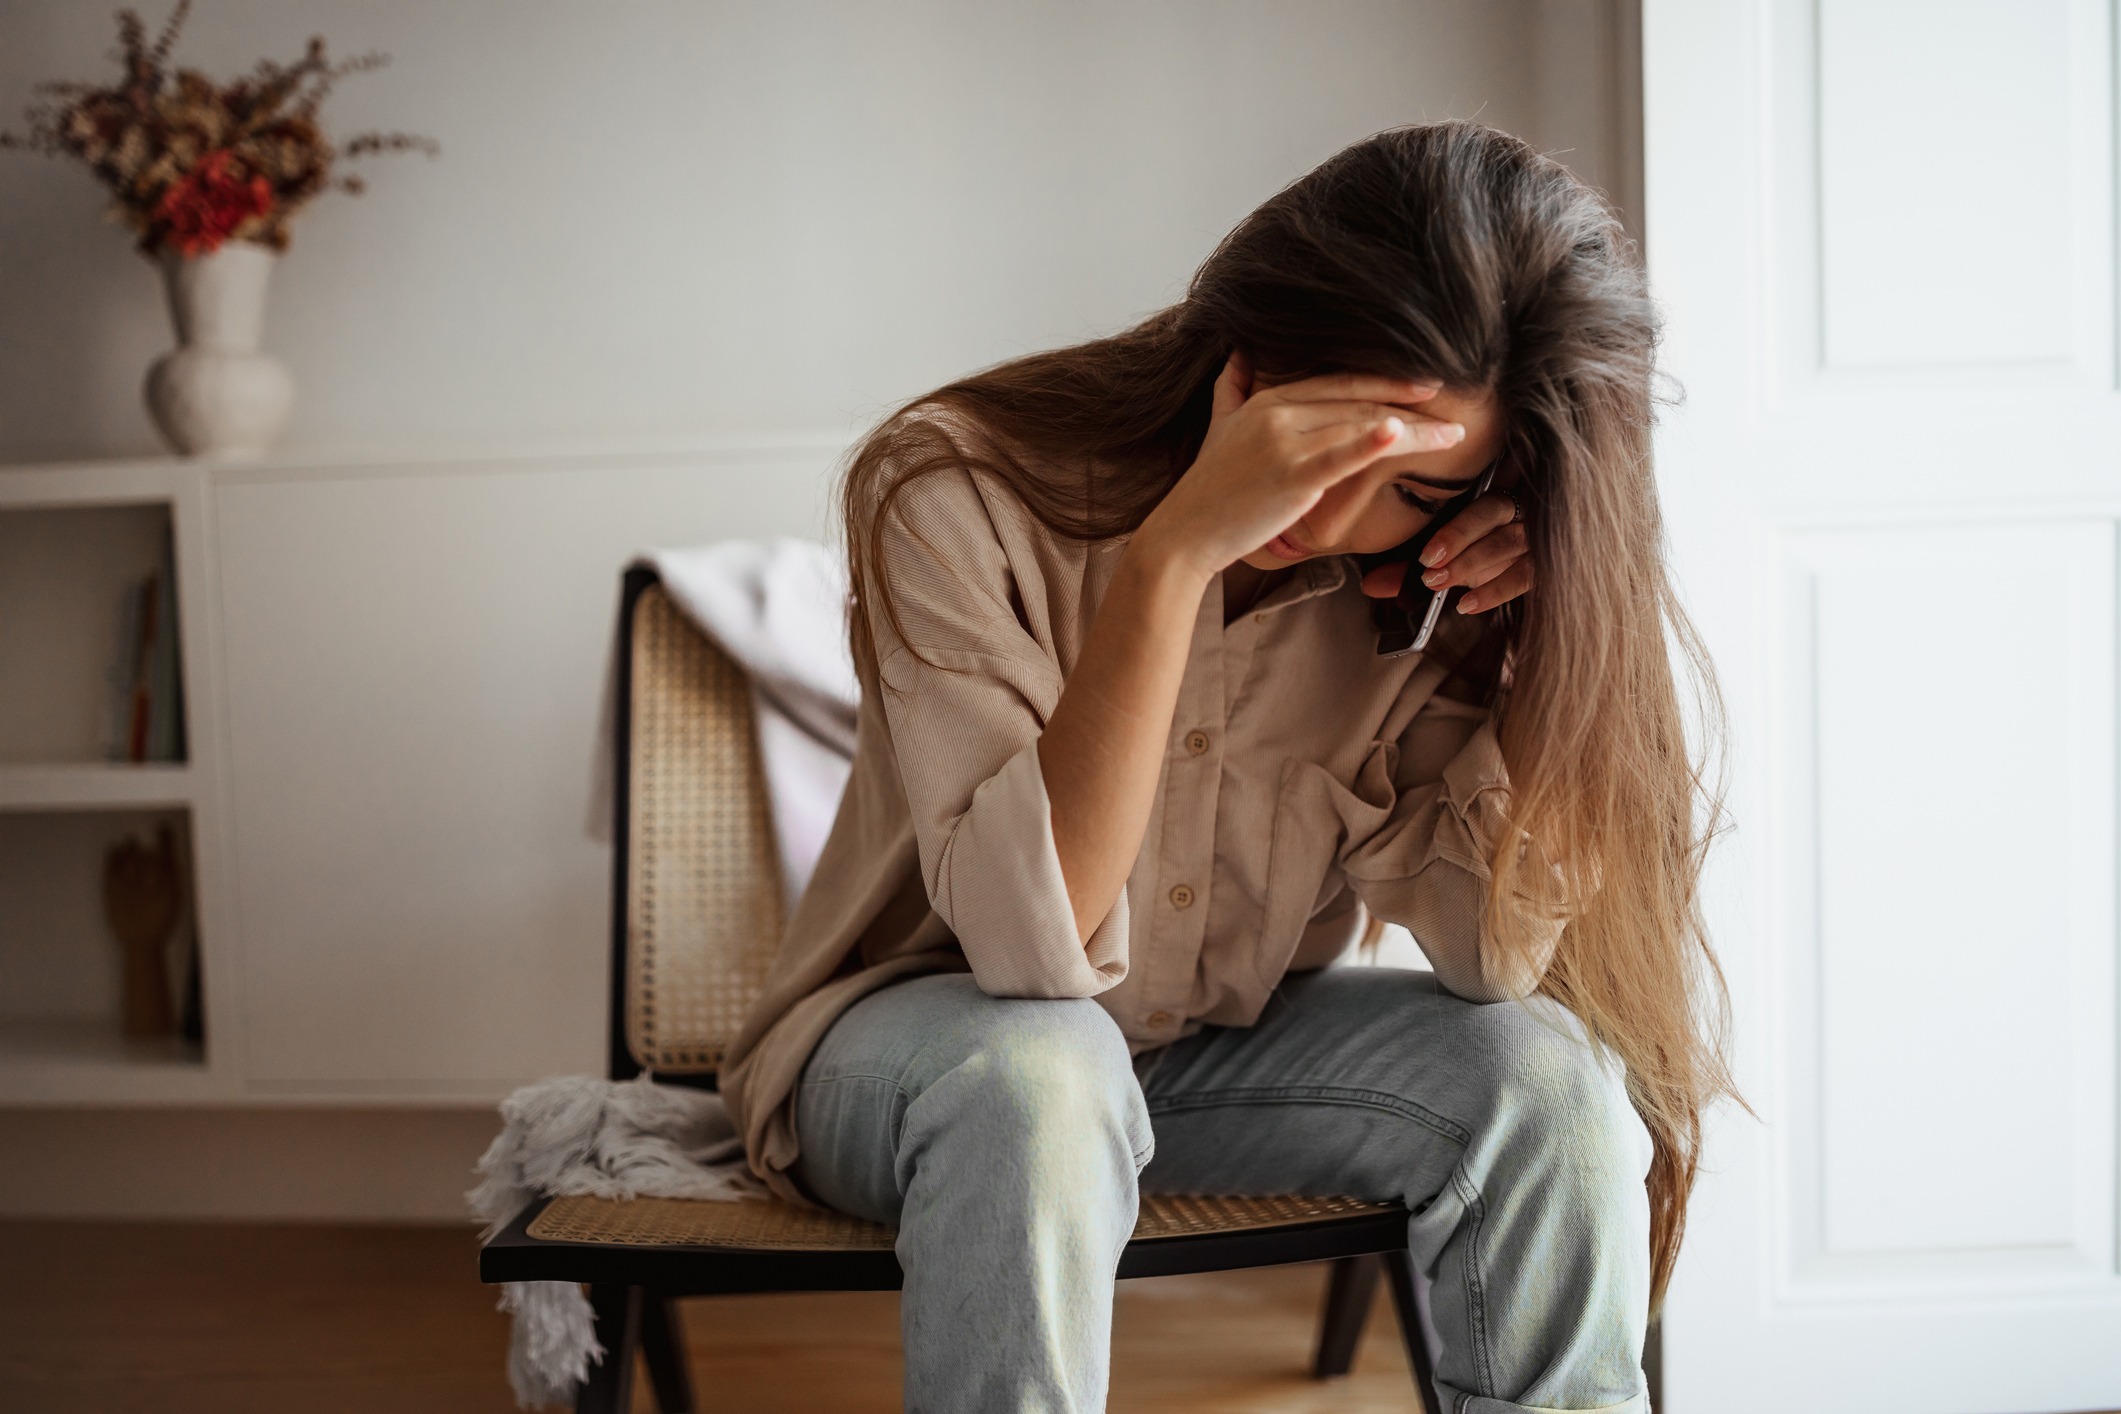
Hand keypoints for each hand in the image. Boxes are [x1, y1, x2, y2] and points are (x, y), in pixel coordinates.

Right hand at [1136, 352, 1466, 582]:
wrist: (1183, 534)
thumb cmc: (1208, 489)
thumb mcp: (1218, 426)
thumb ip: (1232, 387)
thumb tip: (1239, 352)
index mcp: (1270, 399)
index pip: (1340, 383)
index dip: (1386, 381)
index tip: (1424, 385)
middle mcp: (1279, 411)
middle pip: (1359, 401)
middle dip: (1411, 404)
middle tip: (1453, 407)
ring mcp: (1285, 442)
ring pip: (1362, 426)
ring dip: (1414, 430)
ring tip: (1453, 435)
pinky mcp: (1291, 475)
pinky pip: (1340, 454)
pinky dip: (1372, 440)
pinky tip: (1400, 429)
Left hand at [1357, 488, 1531, 614]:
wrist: (1524, 563)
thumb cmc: (1477, 551)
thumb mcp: (1444, 556)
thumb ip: (1409, 568)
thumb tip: (1370, 585)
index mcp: (1493, 488)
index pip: (1475, 499)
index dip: (1453, 529)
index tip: (1425, 556)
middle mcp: (1520, 505)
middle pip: (1494, 514)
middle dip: (1458, 543)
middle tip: (1428, 571)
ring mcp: (1540, 532)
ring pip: (1511, 542)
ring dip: (1473, 565)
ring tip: (1441, 585)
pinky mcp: (1550, 562)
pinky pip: (1527, 574)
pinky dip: (1495, 591)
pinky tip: (1467, 606)